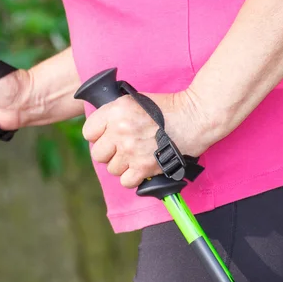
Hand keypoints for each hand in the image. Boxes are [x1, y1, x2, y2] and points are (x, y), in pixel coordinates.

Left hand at [82, 91, 208, 187]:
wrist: (194, 117)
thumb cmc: (168, 108)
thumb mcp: (135, 100)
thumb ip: (115, 113)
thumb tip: (100, 128)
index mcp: (115, 111)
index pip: (88, 132)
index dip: (98, 135)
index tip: (109, 136)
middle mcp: (120, 131)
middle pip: (98, 154)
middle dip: (109, 152)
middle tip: (123, 147)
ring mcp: (131, 150)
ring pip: (112, 169)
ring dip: (123, 165)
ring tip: (137, 155)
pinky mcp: (143, 167)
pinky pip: (125, 181)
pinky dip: (133, 178)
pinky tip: (141, 168)